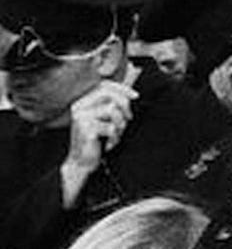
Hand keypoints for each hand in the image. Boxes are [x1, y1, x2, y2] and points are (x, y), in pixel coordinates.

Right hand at [60, 80, 137, 208]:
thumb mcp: (106, 120)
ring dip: (120, 124)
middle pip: (110, 95)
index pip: (104, 85)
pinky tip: (110, 144)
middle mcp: (79, 107)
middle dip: (124, 107)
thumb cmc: (97, 141)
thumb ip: (114, 106)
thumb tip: (131, 95)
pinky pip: (111, 127)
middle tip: (128, 119)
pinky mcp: (85, 129)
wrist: (82, 162)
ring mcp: (81, 117)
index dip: (122, 88)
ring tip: (115, 134)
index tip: (136, 96)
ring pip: (112, 110)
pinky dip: (115, 137)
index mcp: (83, 102)